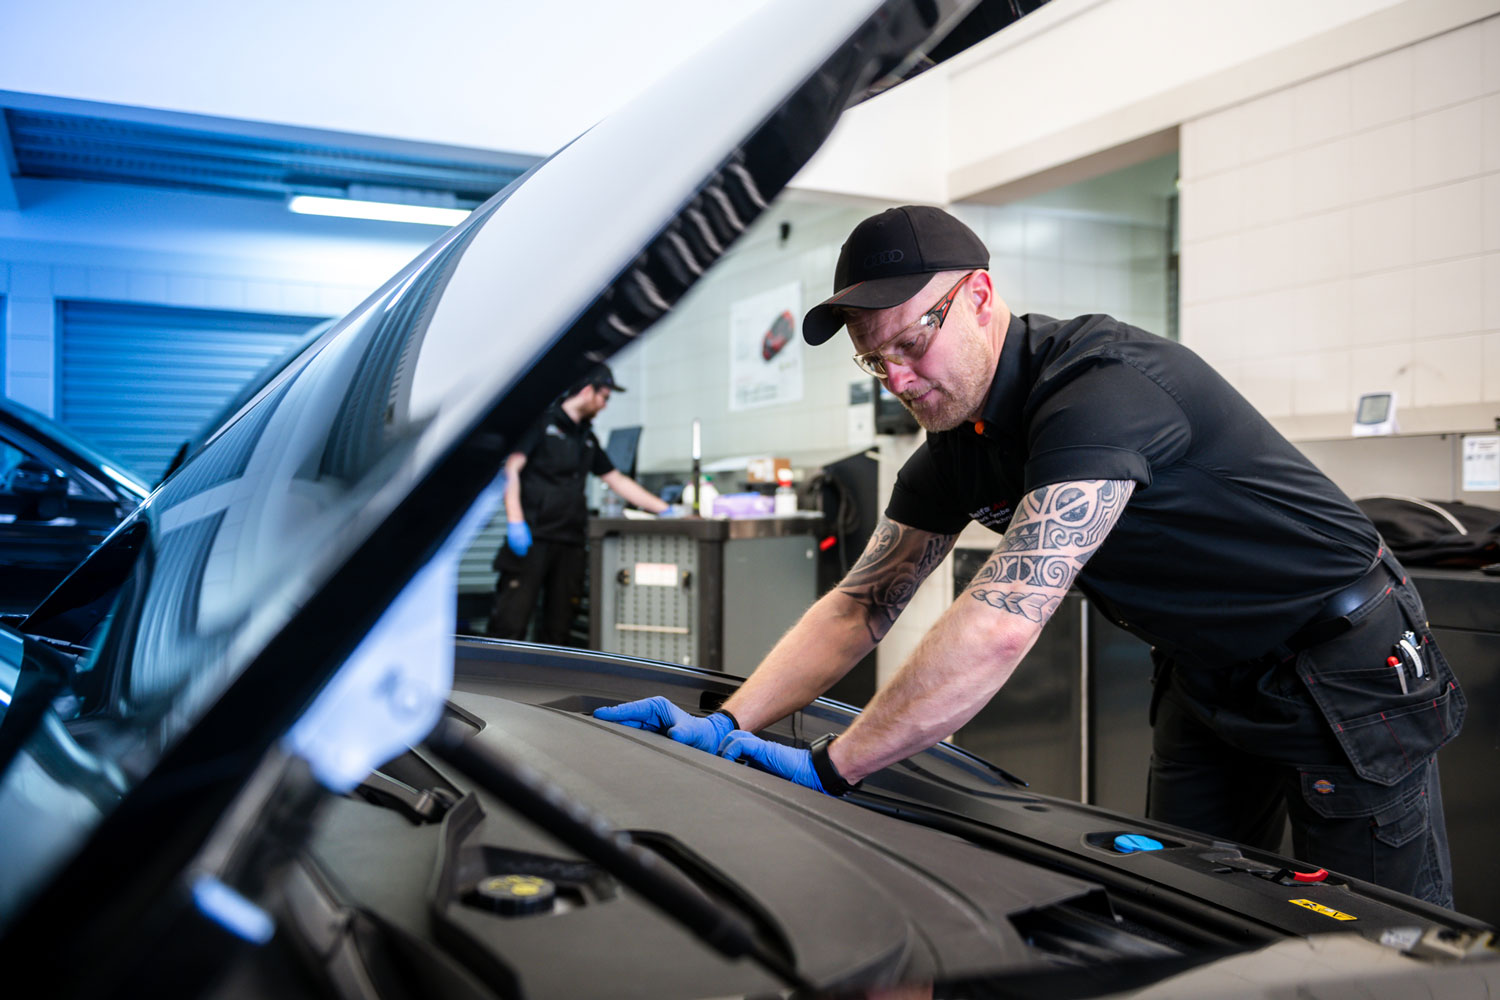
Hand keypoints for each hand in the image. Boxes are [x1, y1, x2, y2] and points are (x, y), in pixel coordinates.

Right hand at [506, 520, 531, 556]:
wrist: (515, 520)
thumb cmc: (522, 526)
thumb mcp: (527, 532)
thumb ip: (528, 539)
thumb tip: (529, 545)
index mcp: (523, 536)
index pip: (523, 546)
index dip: (523, 551)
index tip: (524, 554)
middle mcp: (518, 537)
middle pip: (519, 547)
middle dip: (520, 552)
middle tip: (521, 555)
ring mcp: (513, 537)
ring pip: (514, 546)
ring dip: (515, 550)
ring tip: (517, 554)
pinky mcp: (510, 536)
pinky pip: (510, 543)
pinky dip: (512, 547)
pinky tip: (513, 549)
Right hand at [592, 696, 734, 752]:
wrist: (707, 741)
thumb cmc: (701, 732)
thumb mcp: (693, 732)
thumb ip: (684, 732)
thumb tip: (674, 735)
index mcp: (657, 707)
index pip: (632, 709)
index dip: (616, 712)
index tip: (600, 714)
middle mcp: (650, 715)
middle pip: (624, 719)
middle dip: (609, 722)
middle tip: (591, 727)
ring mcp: (647, 726)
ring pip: (625, 728)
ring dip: (614, 733)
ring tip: (597, 739)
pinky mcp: (647, 737)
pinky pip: (631, 738)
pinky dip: (621, 741)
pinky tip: (610, 747)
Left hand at [717, 731, 824, 792]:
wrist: (812, 774)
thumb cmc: (796, 781)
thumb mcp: (768, 785)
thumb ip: (755, 785)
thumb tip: (738, 800)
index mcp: (757, 759)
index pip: (733, 749)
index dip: (723, 756)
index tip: (714, 770)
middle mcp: (757, 751)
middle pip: (731, 740)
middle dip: (719, 750)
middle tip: (713, 765)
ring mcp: (760, 747)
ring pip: (733, 737)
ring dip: (723, 749)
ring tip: (720, 763)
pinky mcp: (763, 749)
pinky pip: (741, 743)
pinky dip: (730, 751)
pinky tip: (728, 762)